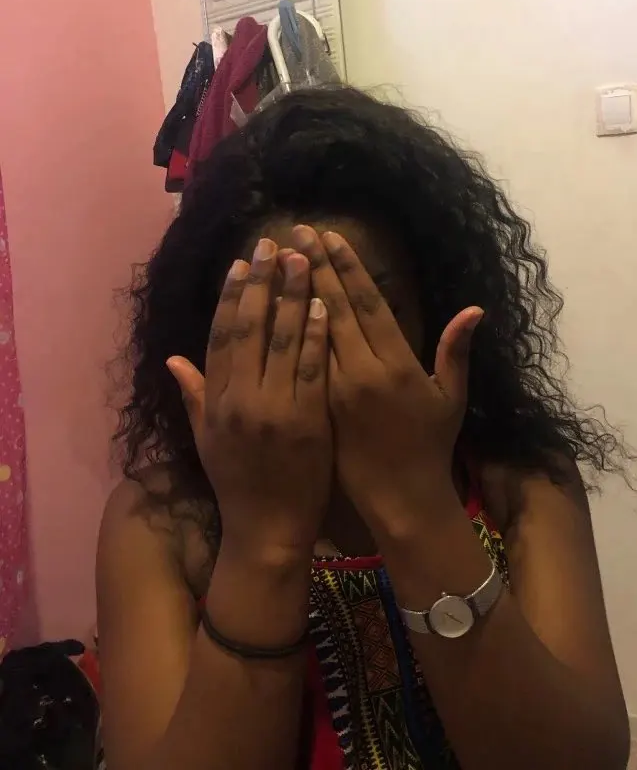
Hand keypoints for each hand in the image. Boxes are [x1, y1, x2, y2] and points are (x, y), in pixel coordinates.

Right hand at [166, 239, 331, 562]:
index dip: (231, 296)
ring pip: (283, 341)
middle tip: (274, 244)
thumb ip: (193, 395)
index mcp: (216, 401)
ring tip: (302, 259)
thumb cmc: (237, 483)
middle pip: (251, 329)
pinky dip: (317, 336)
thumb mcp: (205, 440)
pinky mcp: (308, 421)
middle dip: (262, 283)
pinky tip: (324, 305)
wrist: (267, 530)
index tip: (242, 263)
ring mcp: (275, 409)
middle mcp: (240, 400)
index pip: (221, 336)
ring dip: (292, 296)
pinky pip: (313, 370)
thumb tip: (172, 359)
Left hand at [291, 225, 482, 532]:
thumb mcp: (450, 397)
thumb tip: (475, 309)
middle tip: (294, 233)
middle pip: (332, 310)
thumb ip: (455, 351)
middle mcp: (362, 374)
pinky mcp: (315, 410)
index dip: (347, 268)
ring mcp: (334, 393)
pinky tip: (268, 312)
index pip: (366, 305)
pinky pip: (296, 366)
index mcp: (397, 365)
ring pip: (308, 335)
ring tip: (274, 261)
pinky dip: (282, 336)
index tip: (329, 237)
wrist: (400, 500)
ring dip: (290, 295)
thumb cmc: (430, 447)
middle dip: (313, 268)